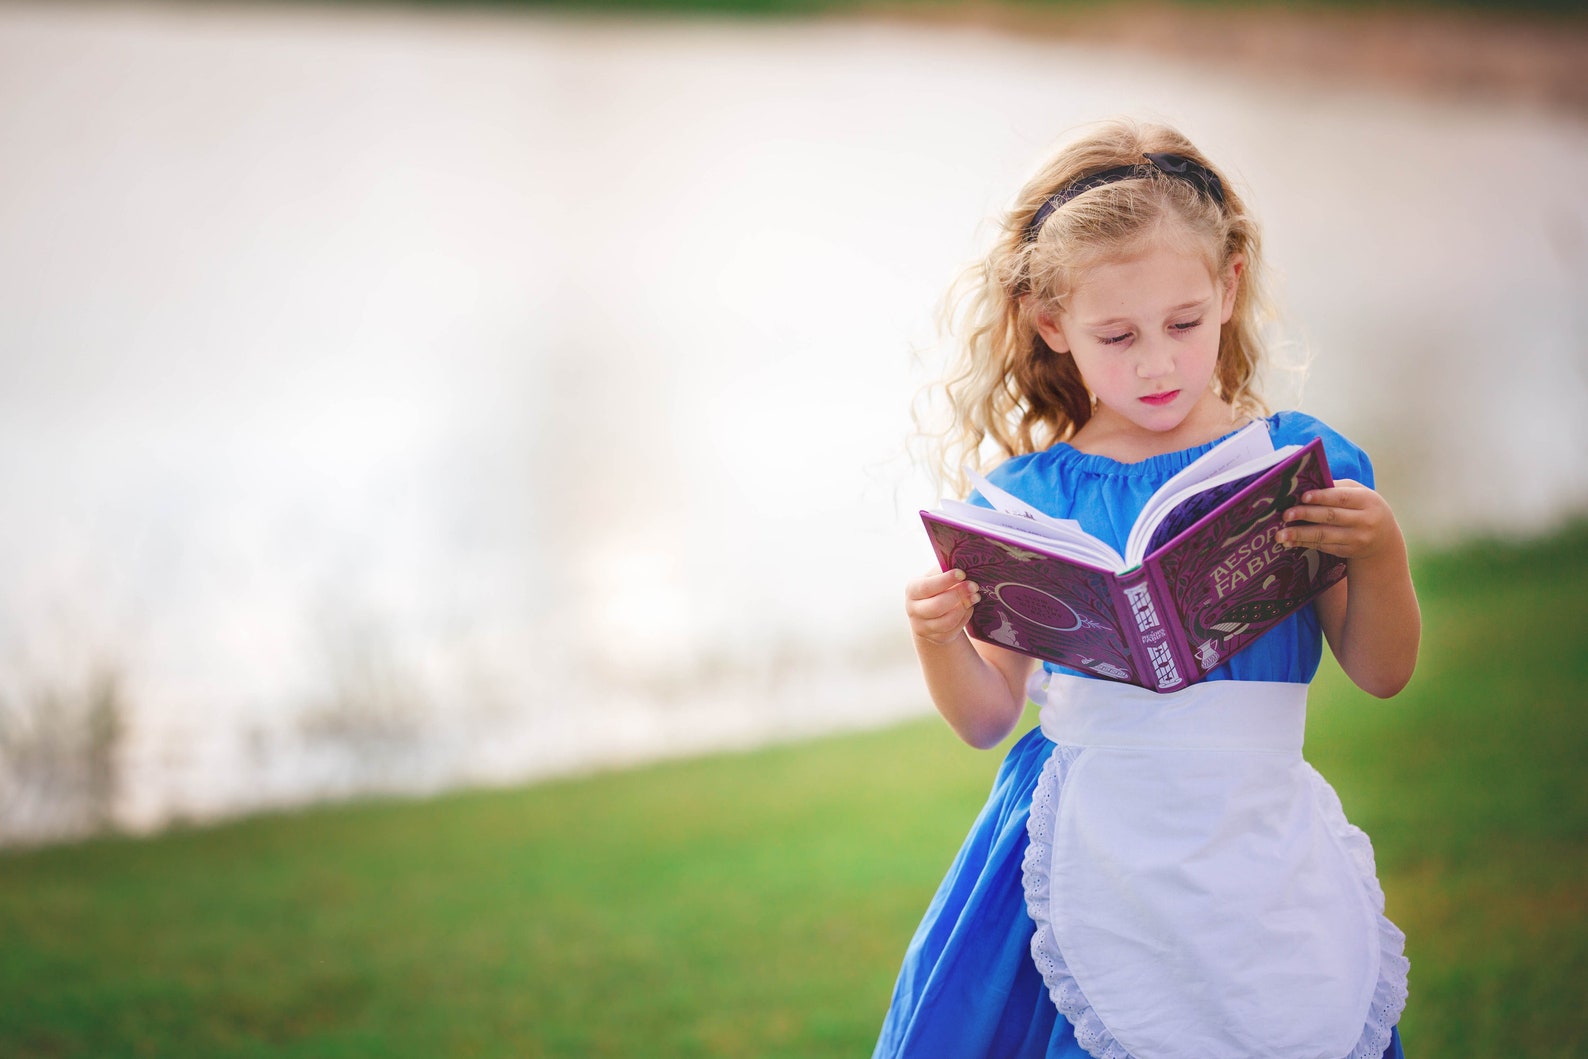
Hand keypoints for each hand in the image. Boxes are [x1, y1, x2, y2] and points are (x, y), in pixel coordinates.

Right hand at [905, 568, 981, 645]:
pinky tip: (969, 607)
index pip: (926, 587)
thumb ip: (946, 568)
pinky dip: (964, 618)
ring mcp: (923, 627)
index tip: (962, 573)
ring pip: (946, 621)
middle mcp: (913, 610)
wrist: (933, 610)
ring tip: (975, 596)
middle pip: (936, 606)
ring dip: (964, 608)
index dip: (945, 581)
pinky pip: (953, 630)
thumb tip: (963, 557)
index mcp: (912, 590)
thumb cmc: (939, 586)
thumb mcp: (938, 575)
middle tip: (974, 586)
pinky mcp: (936, 638)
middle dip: (958, 595)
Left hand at [1279, 479, 1404, 562]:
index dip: (1322, 497)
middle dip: (1306, 515)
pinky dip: (1304, 544)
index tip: (1302, 497)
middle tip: (1285, 515)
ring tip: (1280, 534)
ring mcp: (1357, 539)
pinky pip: (1323, 547)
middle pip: (1331, 516)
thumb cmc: (1363, 507)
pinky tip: (1289, 542)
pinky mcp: (1348, 552)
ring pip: (1325, 535)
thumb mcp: (1358, 493)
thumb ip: (1337, 488)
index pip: (1342, 497)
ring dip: (1300, 535)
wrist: (1384, 538)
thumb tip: (1306, 484)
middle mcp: (1365, 521)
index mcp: (1367, 500)